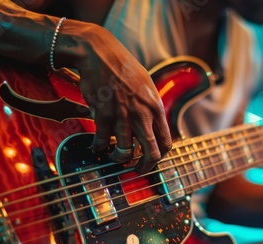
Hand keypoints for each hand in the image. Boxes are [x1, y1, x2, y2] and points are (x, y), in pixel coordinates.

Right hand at [64, 25, 171, 172]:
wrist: (100, 54)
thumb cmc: (123, 68)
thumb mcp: (147, 86)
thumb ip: (150, 107)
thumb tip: (152, 123)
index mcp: (156, 108)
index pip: (167, 142)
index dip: (160, 156)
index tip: (152, 159)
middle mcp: (143, 114)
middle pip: (152, 153)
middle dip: (145, 167)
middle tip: (137, 170)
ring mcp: (123, 116)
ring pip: (126, 152)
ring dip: (119, 159)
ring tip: (115, 157)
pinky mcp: (103, 116)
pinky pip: (103, 142)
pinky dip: (98, 148)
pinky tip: (95, 147)